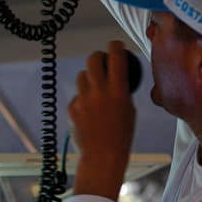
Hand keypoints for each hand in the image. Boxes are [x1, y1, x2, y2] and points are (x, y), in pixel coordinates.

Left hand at [68, 41, 135, 199]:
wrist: (102, 156)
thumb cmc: (121, 136)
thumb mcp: (129, 110)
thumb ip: (122, 91)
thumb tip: (115, 77)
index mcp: (118, 91)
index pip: (115, 57)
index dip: (115, 46)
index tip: (115, 45)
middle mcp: (99, 92)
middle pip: (92, 59)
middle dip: (97, 56)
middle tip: (100, 60)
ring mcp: (83, 100)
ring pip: (82, 76)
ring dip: (89, 78)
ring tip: (95, 90)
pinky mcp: (72, 108)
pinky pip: (77, 96)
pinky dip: (83, 99)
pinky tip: (89, 113)